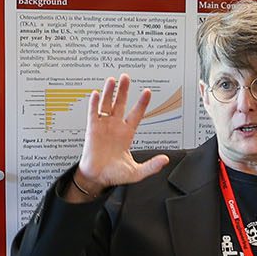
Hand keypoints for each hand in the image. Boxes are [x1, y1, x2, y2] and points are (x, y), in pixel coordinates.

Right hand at [71, 74, 170, 198]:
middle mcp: (115, 127)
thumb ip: (151, 166)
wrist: (97, 178)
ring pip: (106, 105)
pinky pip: (92, 114)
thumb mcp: (136, 172)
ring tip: (112, 80)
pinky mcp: (91, 129)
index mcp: (127, 134)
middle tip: (126, 77)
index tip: (147, 91)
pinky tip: (95, 94)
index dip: (142, 103)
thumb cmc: (115, 174)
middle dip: (124, 90)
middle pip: (120, 104)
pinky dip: (93, 104)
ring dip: (109, 92)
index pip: (136, 114)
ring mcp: (103, 126)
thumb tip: (165, 160)